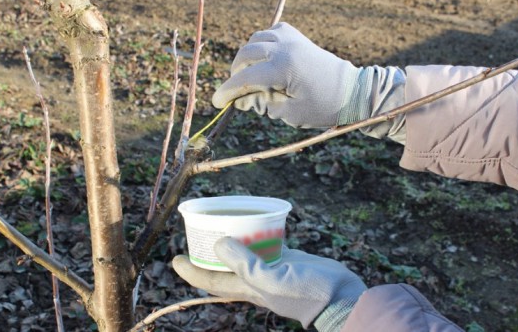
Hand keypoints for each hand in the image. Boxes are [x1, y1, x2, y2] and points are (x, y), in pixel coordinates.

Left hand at [173, 237, 366, 328]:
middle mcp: (255, 280)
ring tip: (221, 223)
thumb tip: (218, 243)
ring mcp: (270, 270)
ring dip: (230, 242)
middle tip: (197, 234)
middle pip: (222, 267)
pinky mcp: (286, 260)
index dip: (190, 271)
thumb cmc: (308, 293)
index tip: (175, 258)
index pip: (210, 281)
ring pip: (242, 254)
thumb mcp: (273, 280)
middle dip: (206, 254)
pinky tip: (255, 221)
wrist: (342, 296)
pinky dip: (254, 234)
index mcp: (247, 288)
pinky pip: (263, 245)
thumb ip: (245, 264)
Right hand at [212, 22, 365, 127]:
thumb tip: (240, 99)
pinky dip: (262, 44)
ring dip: (247, 58)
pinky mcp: (298, 37)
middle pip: (245, 55)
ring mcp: (291, 39)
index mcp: (283, 68)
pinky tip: (265, 60)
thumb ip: (262, 103)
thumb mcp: (290, 112)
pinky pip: (271, 33)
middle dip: (235, 74)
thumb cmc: (324, 107)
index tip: (217, 102)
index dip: (227, 91)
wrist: (354, 92)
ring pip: (255, 40)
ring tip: (250, 78)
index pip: (245, 78)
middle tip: (236, 92)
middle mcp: (284, 47)